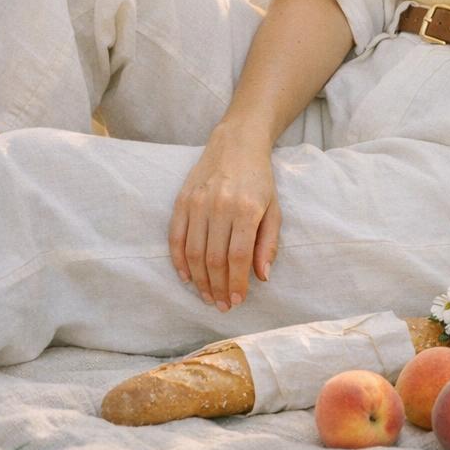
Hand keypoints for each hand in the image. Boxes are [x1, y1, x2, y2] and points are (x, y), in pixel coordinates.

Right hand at [169, 129, 281, 310]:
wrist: (237, 143)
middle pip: (214, 260)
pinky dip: (179, 261)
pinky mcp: (182, 200)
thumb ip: (268, 243)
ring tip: (207, 296)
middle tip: (222, 306)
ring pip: (193, 253)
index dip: (237, 283)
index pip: (238, 257)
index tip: (237, 301)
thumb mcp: (274, 208)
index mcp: (246, 209)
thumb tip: (262, 277)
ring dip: (199, 281)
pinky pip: (175, 237)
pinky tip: (187, 277)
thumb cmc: (259, 180)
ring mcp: (197, 203)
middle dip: (218, 288)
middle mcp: (219, 206)